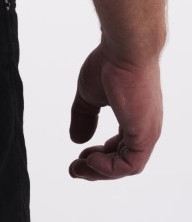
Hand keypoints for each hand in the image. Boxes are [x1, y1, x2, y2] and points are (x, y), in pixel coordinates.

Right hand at [68, 42, 162, 179]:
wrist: (124, 50)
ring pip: (126, 166)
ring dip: (101, 171)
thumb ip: (84, 117)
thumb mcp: (89, 95)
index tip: (78, 157)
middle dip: (97, 169)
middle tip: (75, 170)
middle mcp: (144, 127)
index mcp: (135, 117)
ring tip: (79, 168)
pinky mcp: (144, 135)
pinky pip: (130, 165)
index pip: (120, 146)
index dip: (99, 156)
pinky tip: (91, 160)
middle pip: (123, 160)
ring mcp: (147, 132)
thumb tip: (76, 140)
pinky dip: (109, 169)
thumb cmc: (110, 64)